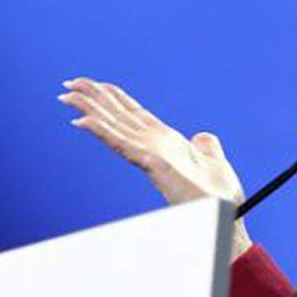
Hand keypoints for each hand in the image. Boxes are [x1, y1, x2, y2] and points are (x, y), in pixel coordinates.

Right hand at [57, 77, 245, 207]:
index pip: (135, 115)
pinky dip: (103, 131)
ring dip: (91, 110)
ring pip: (115, 127)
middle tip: (69, 82)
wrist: (229, 215)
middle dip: (95, 99)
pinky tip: (83, 120)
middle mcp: (155, 146)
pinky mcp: (154, 163)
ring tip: (67, 95)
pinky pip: (123, 143)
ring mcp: (152, 155)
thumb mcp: (214, 161)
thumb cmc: (220, 196)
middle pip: (119, 117)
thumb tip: (202, 136)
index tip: (96, 84)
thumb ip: (206, 146)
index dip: (115, 99)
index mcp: (167, 143)